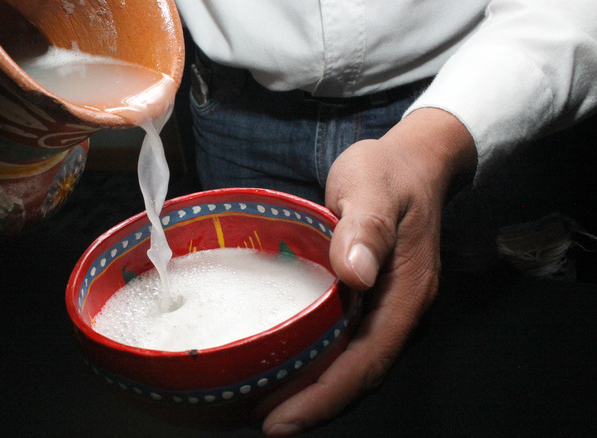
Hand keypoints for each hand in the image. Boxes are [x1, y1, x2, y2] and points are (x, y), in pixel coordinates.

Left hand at [262, 108, 476, 435]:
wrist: (413, 162)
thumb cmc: (389, 172)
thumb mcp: (373, 186)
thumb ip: (367, 227)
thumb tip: (356, 273)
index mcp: (406, 292)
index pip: (367, 360)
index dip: (325, 396)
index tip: (280, 419)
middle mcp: (401, 311)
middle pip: (359, 375)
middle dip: (313, 406)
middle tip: (262, 422)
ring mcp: (389, 309)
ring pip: (353, 366)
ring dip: (314, 393)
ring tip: (265, 407)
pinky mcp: (374, 302)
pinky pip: (347, 346)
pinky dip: (318, 367)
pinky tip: (287, 369)